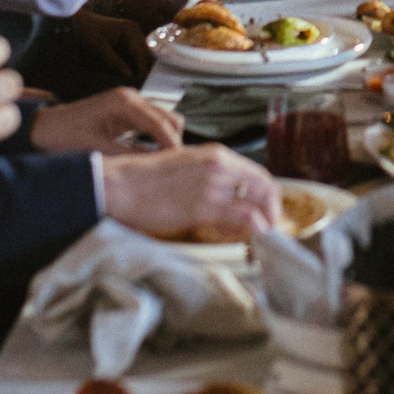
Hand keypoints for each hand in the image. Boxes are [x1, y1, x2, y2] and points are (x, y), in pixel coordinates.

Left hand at [29, 86, 185, 153]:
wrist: (43, 129)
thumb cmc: (63, 136)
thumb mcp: (97, 150)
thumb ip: (129, 157)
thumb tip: (157, 167)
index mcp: (123, 102)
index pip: (160, 123)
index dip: (172, 144)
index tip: (181, 165)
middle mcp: (131, 97)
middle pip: (169, 118)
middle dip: (174, 141)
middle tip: (175, 168)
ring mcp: (130, 103)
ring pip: (164, 120)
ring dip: (168, 140)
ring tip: (166, 165)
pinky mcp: (128, 113)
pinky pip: (152, 124)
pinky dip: (158, 139)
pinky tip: (155, 157)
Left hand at [69, 10, 155, 86]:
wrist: (80, 23)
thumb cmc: (88, 33)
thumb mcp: (99, 48)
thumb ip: (114, 61)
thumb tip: (129, 75)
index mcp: (130, 30)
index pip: (140, 51)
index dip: (142, 66)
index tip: (141, 80)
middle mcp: (135, 32)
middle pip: (146, 53)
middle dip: (146, 67)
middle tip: (145, 83)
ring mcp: (133, 38)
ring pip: (143, 55)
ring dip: (142, 67)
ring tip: (141, 82)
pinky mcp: (129, 44)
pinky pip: (136, 56)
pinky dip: (136, 66)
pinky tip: (135, 76)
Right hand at [99, 143, 279, 239]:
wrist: (121, 186)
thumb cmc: (146, 181)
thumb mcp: (185, 167)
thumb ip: (210, 177)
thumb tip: (228, 197)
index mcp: (215, 154)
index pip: (259, 173)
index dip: (269, 196)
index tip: (268, 212)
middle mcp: (219, 165)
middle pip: (266, 187)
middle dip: (273, 210)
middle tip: (270, 229)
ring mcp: (212, 184)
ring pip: (259, 202)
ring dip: (265, 223)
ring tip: (259, 239)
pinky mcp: (203, 206)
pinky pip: (244, 217)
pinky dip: (253, 230)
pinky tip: (245, 239)